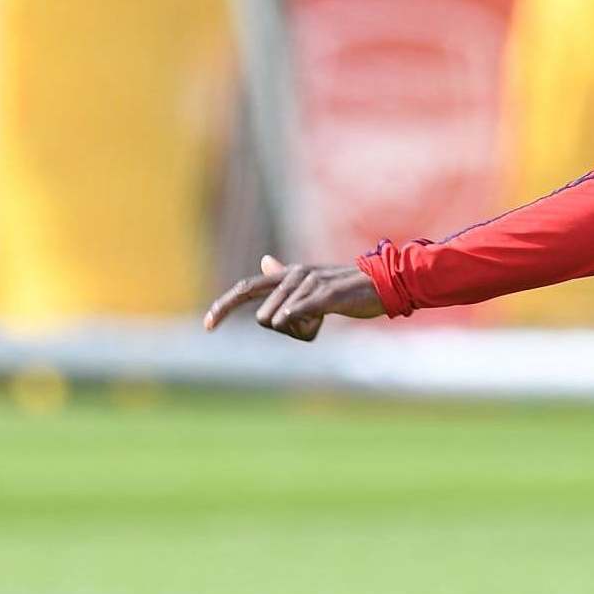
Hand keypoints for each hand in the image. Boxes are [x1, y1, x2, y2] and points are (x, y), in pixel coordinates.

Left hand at [203, 255, 385, 341]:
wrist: (385, 283)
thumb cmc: (351, 288)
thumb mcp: (313, 280)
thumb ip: (286, 276)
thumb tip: (264, 262)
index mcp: (287, 274)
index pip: (245, 289)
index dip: (223, 307)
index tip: (207, 326)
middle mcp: (293, 276)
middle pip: (263, 318)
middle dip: (284, 331)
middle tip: (313, 324)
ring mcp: (308, 284)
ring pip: (280, 322)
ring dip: (302, 331)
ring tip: (328, 318)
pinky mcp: (325, 295)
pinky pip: (297, 313)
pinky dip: (295, 321)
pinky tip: (308, 322)